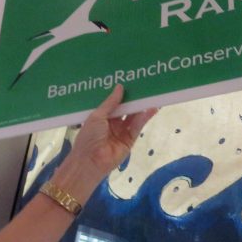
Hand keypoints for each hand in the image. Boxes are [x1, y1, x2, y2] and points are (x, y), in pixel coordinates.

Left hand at [54, 85, 156, 199]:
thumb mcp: (97, 116)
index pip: (112, 103)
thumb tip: (120, 87)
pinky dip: (145, 117)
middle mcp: (111, 123)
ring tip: (151, 93)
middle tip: (143, 84)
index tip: (128, 81)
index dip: (120, 93)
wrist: (90, 161)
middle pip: (124, 108)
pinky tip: (152, 107)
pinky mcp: (130, 140)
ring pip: (133, 116)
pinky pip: (137, 126)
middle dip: (132, 98)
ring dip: (141, 106)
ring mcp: (121, 132)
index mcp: (100, 117)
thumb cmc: (89, 137)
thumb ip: (110, 102)